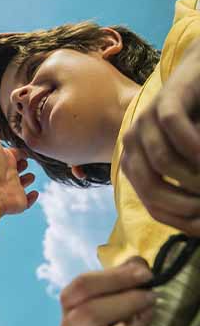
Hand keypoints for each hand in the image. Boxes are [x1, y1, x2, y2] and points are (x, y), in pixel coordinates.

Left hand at [0, 112, 38, 215]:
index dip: (17, 151)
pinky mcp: (19, 200)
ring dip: (27, 179)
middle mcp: (6, 173)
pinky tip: (34, 192)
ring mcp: (12, 187)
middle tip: (26, 161)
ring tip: (30, 176)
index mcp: (0, 158)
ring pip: (21, 183)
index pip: (12, 153)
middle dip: (22, 163)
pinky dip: (32, 197)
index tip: (24, 148)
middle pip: (16, 167)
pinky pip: (27, 200)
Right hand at [59, 257, 155, 325]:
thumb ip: (123, 273)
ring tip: (147, 320)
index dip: (116, 278)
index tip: (144, 275)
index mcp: (68, 301)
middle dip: (128, 303)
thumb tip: (138, 267)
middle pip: (92, 313)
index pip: (83, 285)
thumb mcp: (111, 288)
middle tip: (151, 298)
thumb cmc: (107, 310)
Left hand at [120, 42, 199, 234]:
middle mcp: (133, 143)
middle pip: (151, 187)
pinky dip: (194, 146)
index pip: (151, 204)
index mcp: (137, 162)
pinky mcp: (163, 99)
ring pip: (162, 160)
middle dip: (186, 203)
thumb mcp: (192, 163)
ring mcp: (144, 120)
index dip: (178, 219)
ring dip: (194, 177)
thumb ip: (189, 186)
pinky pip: (173, 127)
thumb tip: (197, 226)